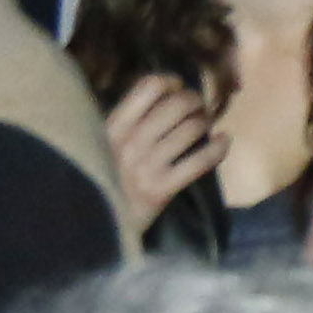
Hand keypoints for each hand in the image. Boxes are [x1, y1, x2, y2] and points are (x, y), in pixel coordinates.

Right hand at [102, 72, 216, 223]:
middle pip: (179, 103)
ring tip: (204, 126)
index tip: (176, 90)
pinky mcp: (161, 190)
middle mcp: (130, 143)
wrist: (89, 229)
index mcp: (112, 127)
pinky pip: (202, 160)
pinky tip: (223, 140)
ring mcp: (146, 166)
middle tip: (196, 110)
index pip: (150, 86)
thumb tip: (164, 92)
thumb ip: (125, 121)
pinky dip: (220, 147)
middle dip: (195, 102)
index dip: (171, 82)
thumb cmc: (99, 180)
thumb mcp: (100, 145)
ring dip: (206, 123)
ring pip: (193, 128)